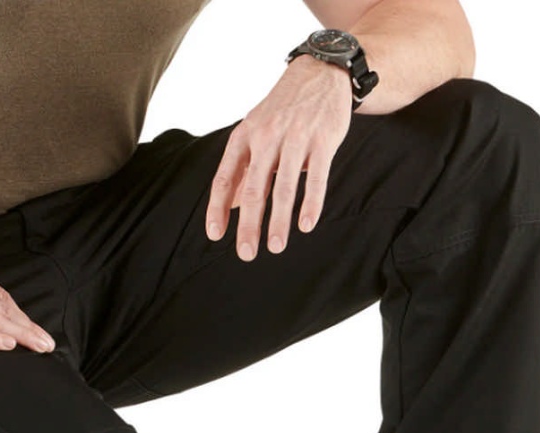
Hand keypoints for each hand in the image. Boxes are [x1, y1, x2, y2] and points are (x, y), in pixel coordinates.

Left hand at [205, 56, 352, 260]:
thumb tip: (227, 206)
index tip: (216, 235)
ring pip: (284, 187)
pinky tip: (306, 225)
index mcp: (244, 136)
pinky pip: (317, 178)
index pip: (226, 178)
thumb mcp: (255, 130)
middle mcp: (266, 137)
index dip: (218, 208)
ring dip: (279, 221)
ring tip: (276, 247)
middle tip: (246, 253)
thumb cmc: (283, 109)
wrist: (321, 72)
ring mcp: (296, 138)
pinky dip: (311, 203)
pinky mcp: (323, 140)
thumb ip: (242, 167)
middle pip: (254, 188)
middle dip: (249, 225)